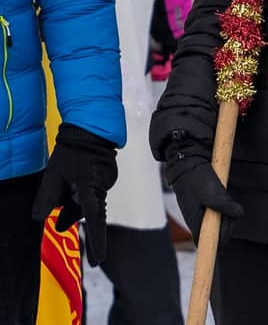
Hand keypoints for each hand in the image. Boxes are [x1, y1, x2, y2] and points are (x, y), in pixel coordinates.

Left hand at [32, 123, 117, 265]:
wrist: (90, 126)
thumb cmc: (72, 150)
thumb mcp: (53, 175)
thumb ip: (47, 198)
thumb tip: (40, 219)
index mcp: (91, 189)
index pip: (94, 220)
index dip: (95, 241)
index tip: (98, 260)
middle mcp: (103, 187)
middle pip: (88, 212)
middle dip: (73, 216)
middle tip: (60, 223)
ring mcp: (107, 181)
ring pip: (90, 202)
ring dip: (76, 204)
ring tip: (63, 191)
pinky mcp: (108, 176)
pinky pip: (94, 192)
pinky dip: (82, 194)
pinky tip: (72, 185)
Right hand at [165, 139, 242, 248]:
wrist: (188, 162)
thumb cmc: (197, 179)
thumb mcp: (212, 192)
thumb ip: (225, 205)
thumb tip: (239, 213)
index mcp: (196, 223)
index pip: (208, 244)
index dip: (219, 243)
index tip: (224, 246)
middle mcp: (198, 221)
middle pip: (217, 234)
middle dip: (227, 225)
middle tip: (231, 209)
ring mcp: (201, 213)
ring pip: (220, 222)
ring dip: (227, 214)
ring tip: (225, 198)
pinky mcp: (205, 205)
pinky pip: (219, 212)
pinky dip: (224, 207)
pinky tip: (224, 197)